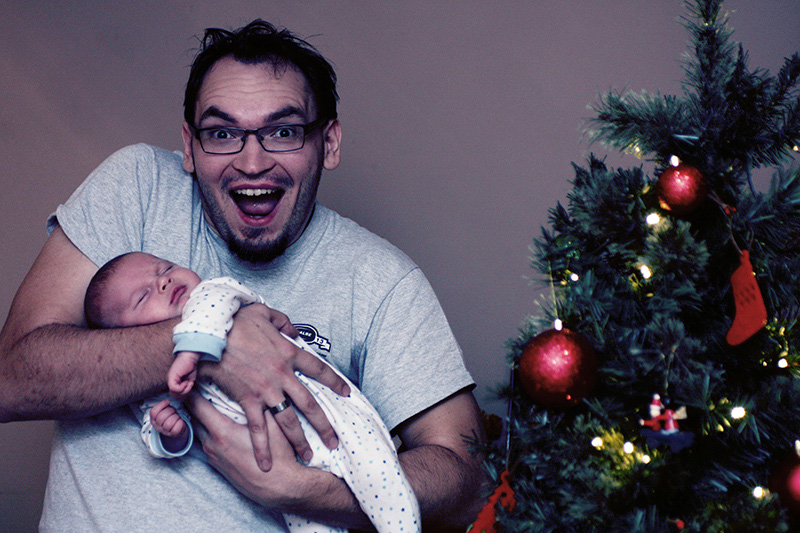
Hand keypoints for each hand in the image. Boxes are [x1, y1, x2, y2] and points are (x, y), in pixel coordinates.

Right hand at [150, 398, 187, 437]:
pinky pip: (176, 429)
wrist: (177, 427)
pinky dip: (180, 422)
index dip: (161, 404)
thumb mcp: (165, 410)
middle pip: (161, 417)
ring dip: (175, 417)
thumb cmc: (170, 416)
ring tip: (176, 416)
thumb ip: (164, 406)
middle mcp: (157, 427)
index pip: (153, 412)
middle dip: (170, 410)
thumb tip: (167, 401)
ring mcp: (164, 431)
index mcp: (153, 419)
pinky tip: (180, 420)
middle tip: (174, 410)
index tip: (168, 401)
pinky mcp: (172, 434)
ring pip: (168, 424)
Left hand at [168, 351, 200, 398]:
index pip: (176, 394)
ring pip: (174, 393)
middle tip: (190, 385)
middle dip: (184, 393)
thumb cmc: (190, 366)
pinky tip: (186, 382)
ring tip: (188, 383)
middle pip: (174, 395)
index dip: (184, 393)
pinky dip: (182, 387)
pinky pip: (174, 388)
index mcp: (173, 382)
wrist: (189, 357)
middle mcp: (170, 381)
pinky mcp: (171, 377)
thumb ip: (185, 387)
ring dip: (184, 390)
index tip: (190, 386)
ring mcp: (169, 379)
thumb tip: (184, 394)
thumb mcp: (189, 380)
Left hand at [186, 390, 305, 507]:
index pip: (195, 405)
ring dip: (201, 416)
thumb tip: (253, 384)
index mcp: (222, 431)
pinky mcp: (218, 465)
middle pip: (192, 417)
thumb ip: (260, 404)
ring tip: (208, 400)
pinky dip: (208, 429)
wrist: (282, 488)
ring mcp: (213, 456)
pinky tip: (220, 422)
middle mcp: (212, 444)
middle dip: (194, 400)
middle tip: (198, 383)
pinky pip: (206, 441)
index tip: (192, 375)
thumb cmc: (280, 455)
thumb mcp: (274, 423)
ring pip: (199, 429)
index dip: (191, 388)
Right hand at [199, 303, 349, 470]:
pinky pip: (258, 427)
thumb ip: (283, 322)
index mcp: (289, 353)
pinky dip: (262, 446)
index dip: (335, 382)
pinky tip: (267, 462)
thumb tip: (293, 331)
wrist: (212, 332)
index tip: (346, 393)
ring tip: (308, 456)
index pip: (320, 370)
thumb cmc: (236, 321)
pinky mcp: (248, 399)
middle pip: (310, 404)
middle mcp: (283, 375)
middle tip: (334, 441)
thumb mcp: (265, 313)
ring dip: (299, 440)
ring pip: (288, 420)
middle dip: (323, 425)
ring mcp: (266, 390)